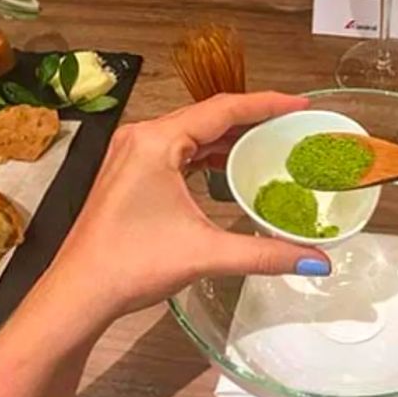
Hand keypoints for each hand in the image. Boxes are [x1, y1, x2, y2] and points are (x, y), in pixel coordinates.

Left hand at [45, 92, 329, 321]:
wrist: (78, 293)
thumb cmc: (131, 265)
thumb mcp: (205, 253)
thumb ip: (266, 254)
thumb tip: (319, 261)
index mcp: (157, 142)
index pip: (222, 109)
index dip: (266, 103)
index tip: (301, 103)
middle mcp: (143, 137)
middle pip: (208, 116)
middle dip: (252, 118)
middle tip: (292, 123)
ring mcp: (133, 153)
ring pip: (193, 132)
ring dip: (230, 136)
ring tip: (270, 141)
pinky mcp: (131, 171)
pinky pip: (179, 150)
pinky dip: (208, 153)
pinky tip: (230, 165)